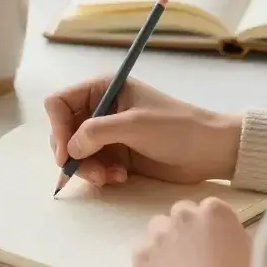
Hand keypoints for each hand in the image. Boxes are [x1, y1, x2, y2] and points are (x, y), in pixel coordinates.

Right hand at [45, 76, 240, 186]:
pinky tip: (119, 178)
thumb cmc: (177, 128)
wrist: (210, 150)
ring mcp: (108, 133)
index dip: (56, 127)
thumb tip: (69, 148)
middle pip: (63, 131)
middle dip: (73, 154)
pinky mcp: (116, 154)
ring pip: (76, 153)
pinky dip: (100, 175)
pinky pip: (92, 166)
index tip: (66, 154)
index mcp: (103, 88)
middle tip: (91, 173)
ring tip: (110, 177)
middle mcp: (101, 108)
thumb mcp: (135, 125)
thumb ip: (97, 132)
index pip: (59, 102)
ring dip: (88, 168)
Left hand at [133, 198, 251, 266]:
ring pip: (159, 227)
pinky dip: (150, 260)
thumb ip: (229, 234)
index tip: (213, 244)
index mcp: (214, 210)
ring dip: (166, 240)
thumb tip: (220, 235)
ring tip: (175, 266)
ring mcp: (159, 232)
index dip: (210, 228)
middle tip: (193, 255)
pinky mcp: (141, 253)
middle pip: (182, 214)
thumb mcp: (248, 252)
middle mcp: (184, 214)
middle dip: (186, 229)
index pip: (209, 209)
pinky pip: (143, 250)